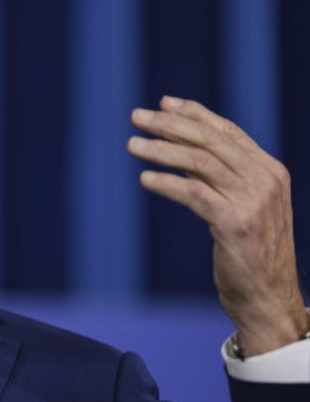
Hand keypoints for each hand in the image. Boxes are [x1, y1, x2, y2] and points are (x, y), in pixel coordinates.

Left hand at [128, 96, 307, 356]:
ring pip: (200, 162)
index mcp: (270, 171)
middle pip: (210, 140)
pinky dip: (167, 183)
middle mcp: (266, 180)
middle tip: (137, 117)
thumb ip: (216, 177)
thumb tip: (178, 148)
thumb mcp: (239, 205)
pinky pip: (195, 194)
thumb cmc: (249, 252)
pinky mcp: (237, 224)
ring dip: (161, 150)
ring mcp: (254, 202)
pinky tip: (145, 178)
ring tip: (132, 144)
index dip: (194, 114)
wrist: (268, 298)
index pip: (228, 132)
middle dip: (170, 125)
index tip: (164, 103)